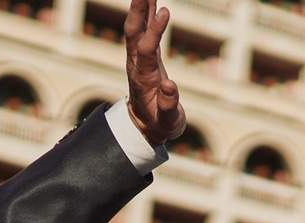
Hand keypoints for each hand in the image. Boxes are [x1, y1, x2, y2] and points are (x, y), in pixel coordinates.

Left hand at [124, 0, 184, 145]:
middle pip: (133, 32)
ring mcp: (139, 59)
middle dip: (137, 10)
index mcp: (143, 78)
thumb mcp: (168, 122)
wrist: (146, 127)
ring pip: (137, 28)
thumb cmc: (160, 125)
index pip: (145, 49)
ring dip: (141, 7)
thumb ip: (168, 105)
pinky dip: (147, 13)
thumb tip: (170, 85)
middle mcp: (137, 64)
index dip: (155, 31)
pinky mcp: (146, 56)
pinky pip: (145, 31)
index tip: (165, 11)